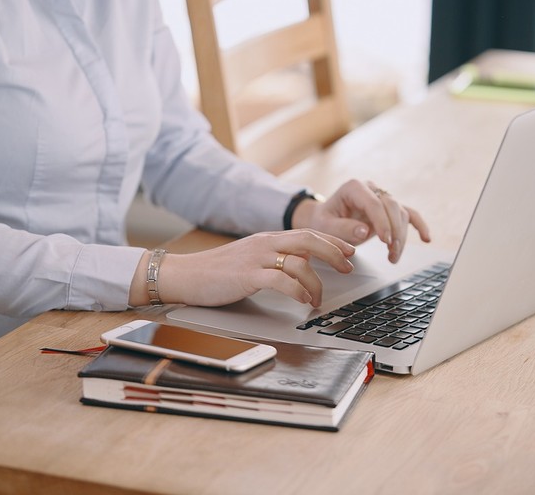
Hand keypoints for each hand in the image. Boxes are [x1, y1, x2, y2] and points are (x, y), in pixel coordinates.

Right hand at [129, 230, 354, 307]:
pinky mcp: (247, 276)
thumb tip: (302, 265)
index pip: (307, 232)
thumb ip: (275, 258)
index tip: (349, 250)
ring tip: (318, 299)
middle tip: (349, 267)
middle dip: (334, 253)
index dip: (332, 241)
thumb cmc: (217, 271)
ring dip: (316, 282)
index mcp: (267, 238)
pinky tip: (303, 300)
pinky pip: (281, 280)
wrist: (185, 275)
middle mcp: (265, 243)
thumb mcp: (251, 258)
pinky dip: (298, 290)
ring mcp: (256, 258)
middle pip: (309, 240)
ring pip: (299, 262)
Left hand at [291, 179, 429, 262]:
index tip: (384, 241)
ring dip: (401, 236)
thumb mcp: (326, 227)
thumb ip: (343, 228)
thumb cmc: (324, 221)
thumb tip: (364, 231)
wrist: (324, 219)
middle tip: (391, 252)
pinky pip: (409, 214)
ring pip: (400, 213)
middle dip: (394, 231)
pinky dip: (419, 225)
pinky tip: (426, 238)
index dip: (382, 222)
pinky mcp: (388, 209)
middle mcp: (371, 189)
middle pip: (391, 206)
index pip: (374, 203)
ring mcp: (381, 197)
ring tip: (393, 256)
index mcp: (353, 188)